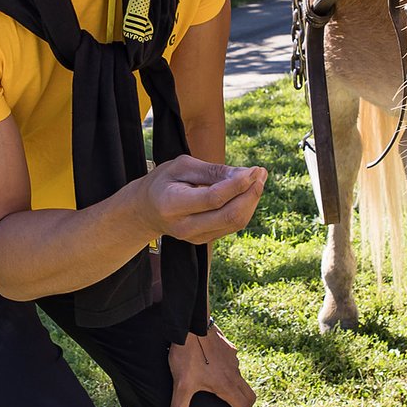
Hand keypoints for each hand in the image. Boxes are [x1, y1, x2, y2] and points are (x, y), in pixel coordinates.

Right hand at [136, 157, 266, 244]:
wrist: (145, 211)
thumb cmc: (163, 182)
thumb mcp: (181, 166)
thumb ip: (212, 171)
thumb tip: (245, 174)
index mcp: (173, 205)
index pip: (214, 198)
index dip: (238, 184)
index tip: (254, 169)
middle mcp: (184, 226)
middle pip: (229, 215)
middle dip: (251, 193)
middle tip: (261, 172)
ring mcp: (195, 237)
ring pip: (235, 222)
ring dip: (252, 200)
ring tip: (259, 177)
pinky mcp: (204, 240)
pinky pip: (232, 225)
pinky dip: (245, 207)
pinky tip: (248, 190)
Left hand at [168, 320, 255, 406]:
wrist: (193, 325)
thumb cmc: (189, 355)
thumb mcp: (182, 383)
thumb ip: (180, 406)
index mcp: (226, 384)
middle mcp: (234, 372)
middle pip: (248, 394)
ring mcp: (233, 358)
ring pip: (241, 378)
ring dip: (239, 389)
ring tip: (227, 393)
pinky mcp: (228, 348)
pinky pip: (234, 364)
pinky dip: (231, 373)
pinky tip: (218, 370)